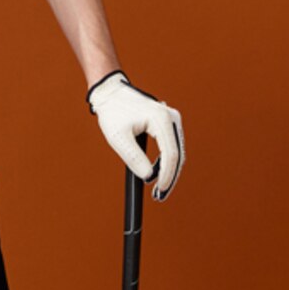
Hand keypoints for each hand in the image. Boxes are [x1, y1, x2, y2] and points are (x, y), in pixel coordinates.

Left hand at [87, 71, 184, 201]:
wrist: (111, 93)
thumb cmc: (112, 112)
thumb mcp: (118, 138)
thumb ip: (133, 157)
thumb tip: (148, 176)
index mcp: (161, 119)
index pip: (170, 154)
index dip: (166, 176)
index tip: (158, 191)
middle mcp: (171, 118)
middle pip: (177, 155)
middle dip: (170, 177)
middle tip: (160, 196)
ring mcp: (171, 119)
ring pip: (176, 152)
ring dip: (169, 171)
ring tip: (159, 189)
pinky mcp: (167, 122)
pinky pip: (172, 146)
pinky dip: (167, 161)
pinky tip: (158, 173)